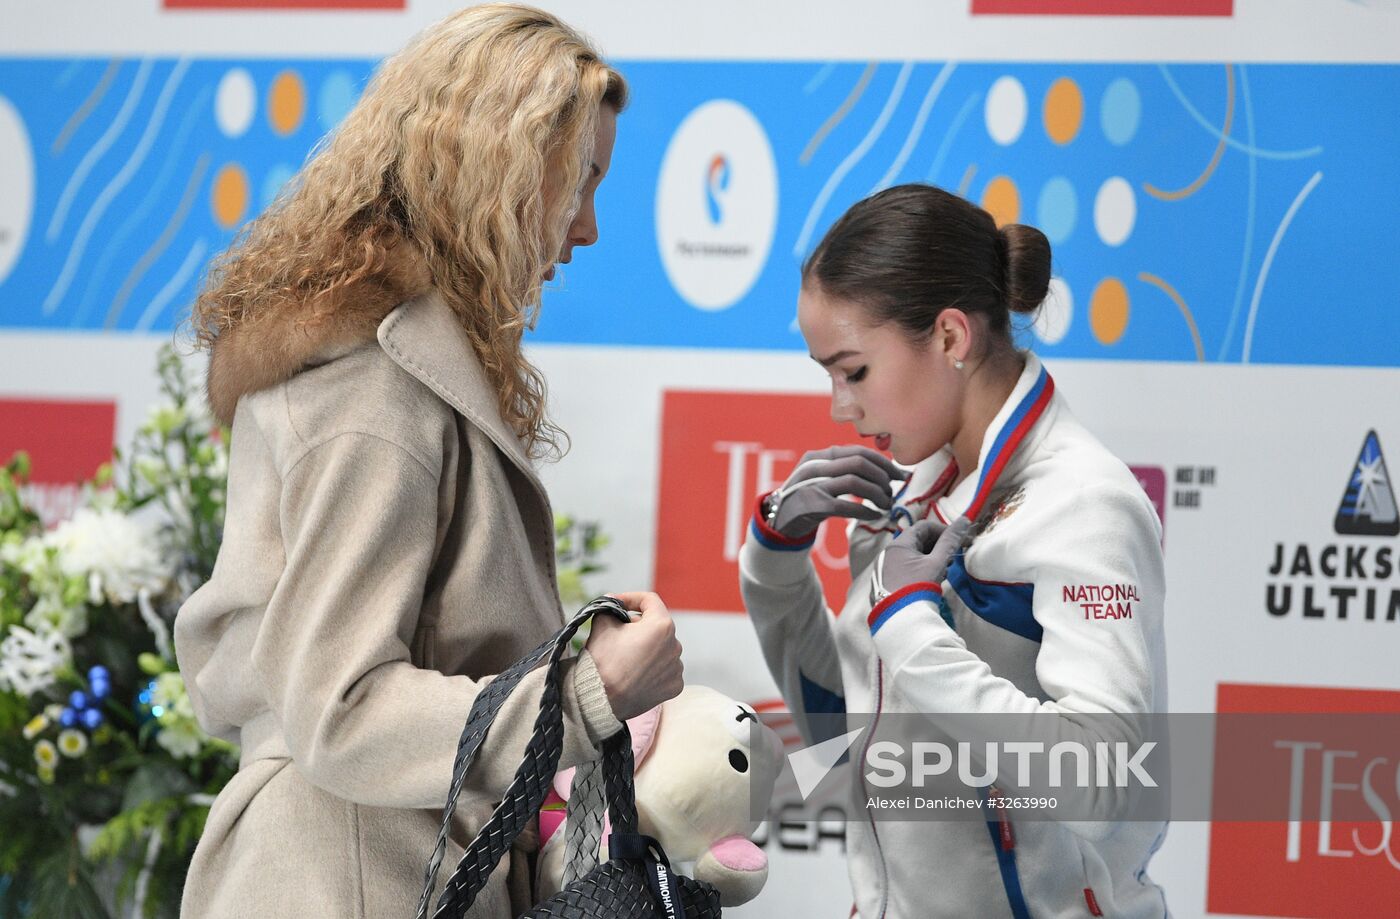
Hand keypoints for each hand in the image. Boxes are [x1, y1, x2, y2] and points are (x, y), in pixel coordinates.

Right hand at [584, 591, 683, 720]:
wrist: (601, 699)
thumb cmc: (603, 660)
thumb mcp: (602, 623)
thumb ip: (609, 606)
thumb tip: (613, 601)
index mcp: (662, 625)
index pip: (650, 601)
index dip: (631, 598)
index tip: (617, 604)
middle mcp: (676, 645)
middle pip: (656, 626)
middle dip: (638, 626)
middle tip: (618, 632)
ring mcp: (677, 668)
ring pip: (662, 649)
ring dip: (648, 648)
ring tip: (626, 658)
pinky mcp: (675, 686)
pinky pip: (665, 670)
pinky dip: (653, 668)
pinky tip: (636, 674)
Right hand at [766, 445, 902, 538]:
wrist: (780, 520)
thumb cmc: (809, 498)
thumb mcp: (822, 477)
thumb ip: (846, 469)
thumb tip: (888, 470)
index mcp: (819, 456)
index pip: (858, 451)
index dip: (883, 462)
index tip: (900, 475)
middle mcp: (814, 467)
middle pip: (859, 464)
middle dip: (882, 477)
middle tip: (891, 492)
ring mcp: (812, 486)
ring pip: (854, 482)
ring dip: (877, 494)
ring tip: (885, 505)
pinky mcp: (812, 506)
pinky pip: (845, 506)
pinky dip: (864, 511)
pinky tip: (874, 515)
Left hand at [873, 517, 971, 601]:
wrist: (900, 620)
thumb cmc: (919, 587)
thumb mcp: (937, 562)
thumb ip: (950, 541)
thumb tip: (964, 520)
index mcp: (898, 545)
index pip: (923, 527)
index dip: (944, 531)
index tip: (959, 542)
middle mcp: (888, 553)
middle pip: (917, 540)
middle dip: (938, 546)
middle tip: (953, 558)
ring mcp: (886, 568)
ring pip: (913, 555)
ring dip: (931, 559)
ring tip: (944, 571)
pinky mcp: (887, 582)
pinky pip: (906, 568)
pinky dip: (921, 569)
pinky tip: (931, 580)